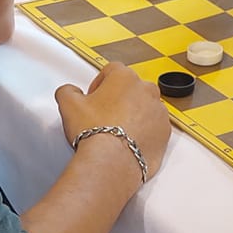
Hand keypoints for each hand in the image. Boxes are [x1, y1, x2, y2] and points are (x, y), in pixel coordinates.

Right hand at [55, 64, 170, 194]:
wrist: (113, 161)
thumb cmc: (95, 132)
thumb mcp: (69, 105)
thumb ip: (68, 91)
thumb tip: (70, 91)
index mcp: (125, 77)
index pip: (112, 70)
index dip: (100, 83)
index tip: (94, 96)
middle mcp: (147, 90)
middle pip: (131, 88)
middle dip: (118, 98)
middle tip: (103, 115)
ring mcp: (159, 111)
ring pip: (144, 107)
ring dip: (133, 114)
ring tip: (116, 131)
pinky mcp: (165, 131)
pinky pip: (154, 127)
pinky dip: (144, 131)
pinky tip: (128, 142)